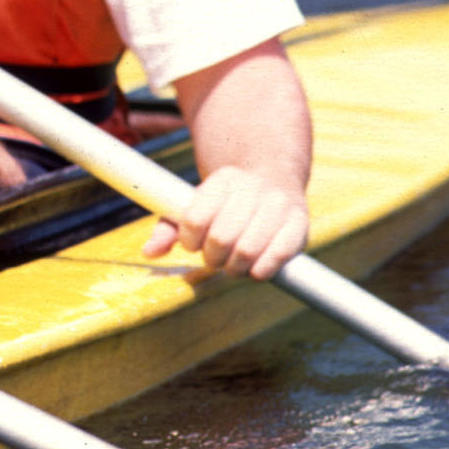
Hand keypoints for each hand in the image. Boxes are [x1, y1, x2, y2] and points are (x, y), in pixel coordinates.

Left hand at [141, 164, 309, 280]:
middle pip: (220, 238)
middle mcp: (253, 188)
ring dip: (234, 268)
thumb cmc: (226, 202)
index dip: (189, 241)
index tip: (193, 244)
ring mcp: (279, 204)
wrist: (274, 178)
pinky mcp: (300, 224)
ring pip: (247, 250)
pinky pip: (277, 257)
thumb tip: (149, 252)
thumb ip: (169, 227)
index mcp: (223, 179)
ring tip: (233, 265)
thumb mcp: (197, 204)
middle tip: (214, 259)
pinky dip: (260, 271)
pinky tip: (254, 269)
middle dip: (212, 258)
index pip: (194, 219)